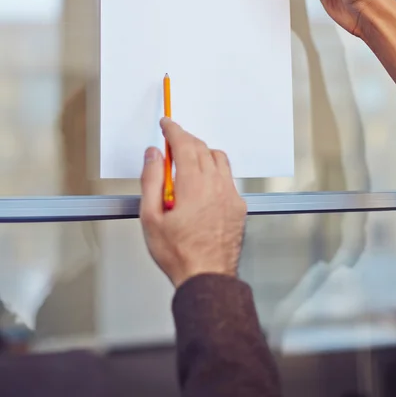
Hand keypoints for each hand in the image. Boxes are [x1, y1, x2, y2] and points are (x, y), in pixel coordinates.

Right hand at [140, 118, 246, 287]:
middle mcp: (216, 185)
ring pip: (219, 159)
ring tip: (186, 162)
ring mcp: (230, 195)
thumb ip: (151, 180)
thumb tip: (153, 155)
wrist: (207, 278)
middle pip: (202, 148)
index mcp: (194, 185)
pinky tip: (203, 183)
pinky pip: (228, 177)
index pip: (185, 144)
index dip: (174, 130)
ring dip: (202, 152)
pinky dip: (215, 170)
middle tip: (171, 142)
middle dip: (185, 139)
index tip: (167, 124)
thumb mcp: (150, 217)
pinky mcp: (238, 206)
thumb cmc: (179, 254)